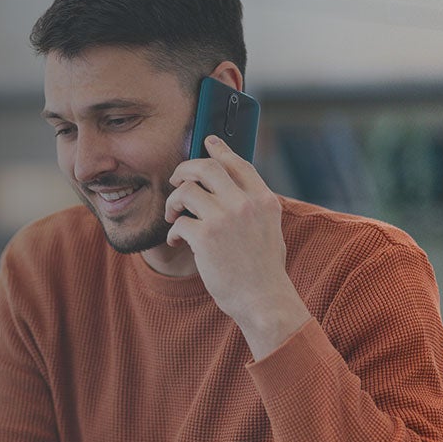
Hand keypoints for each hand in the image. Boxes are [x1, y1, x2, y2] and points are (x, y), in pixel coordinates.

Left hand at [163, 134, 310, 358]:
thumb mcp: (269, 229)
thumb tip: (231, 186)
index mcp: (264, 200)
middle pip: (207, 167)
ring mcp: (225, 219)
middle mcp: (246, 204)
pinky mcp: (206, 238)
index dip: (220, 149)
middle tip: (175, 180)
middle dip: (185, 169)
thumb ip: (253, 205)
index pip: (239, 163)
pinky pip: (178, 223)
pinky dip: (173, 231)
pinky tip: (178, 242)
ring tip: (173, 217)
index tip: (207, 140)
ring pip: (186, 190)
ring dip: (173, 202)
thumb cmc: (263, 270)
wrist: (264, 301)